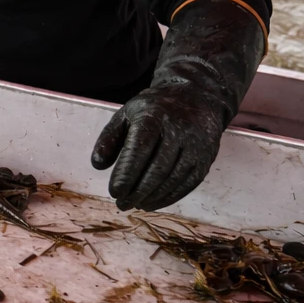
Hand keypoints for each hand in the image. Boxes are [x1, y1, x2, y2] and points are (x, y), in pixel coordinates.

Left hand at [90, 86, 224, 210]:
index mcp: (154, 118)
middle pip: (158, 168)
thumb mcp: (126, 114)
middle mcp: (178, 131)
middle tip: (121, 204)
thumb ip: (109, 138)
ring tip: (135, 204)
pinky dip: (170, 197)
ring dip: (153, 197)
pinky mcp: (206, 158)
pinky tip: (153, 202)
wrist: (196, 98)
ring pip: (174, 178)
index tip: (114, 192)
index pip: (139, 149)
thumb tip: (97, 164)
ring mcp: (195, 146)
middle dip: (138, 191)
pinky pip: (188, 183)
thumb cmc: (153, 110)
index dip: (127, 173)